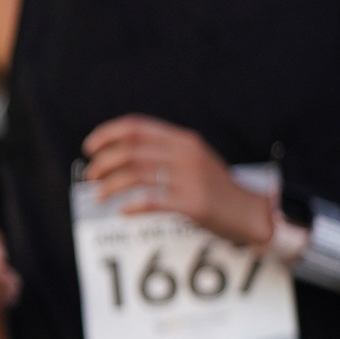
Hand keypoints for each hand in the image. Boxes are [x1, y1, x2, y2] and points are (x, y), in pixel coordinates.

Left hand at [79, 117, 272, 245]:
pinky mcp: (192, 204)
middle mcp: (185, 154)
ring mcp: (189, 179)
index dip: (107, 134)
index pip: (136, 126)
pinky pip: (151, 201)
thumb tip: (120, 151)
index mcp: (182, 139)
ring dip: (110, 186)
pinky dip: (131, 206)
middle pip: (130, 151)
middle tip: (90, 176)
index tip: (89, 148)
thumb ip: (163, 150)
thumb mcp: (192, 157)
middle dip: (103, 163)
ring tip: (99, 196)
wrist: (249, 210)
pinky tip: (123, 212)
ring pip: (135, 176)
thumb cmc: (214, 186)